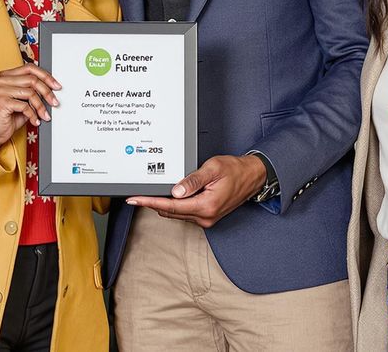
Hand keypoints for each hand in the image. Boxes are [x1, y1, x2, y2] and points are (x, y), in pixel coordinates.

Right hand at [0, 64, 60, 151]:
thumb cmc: (10, 115)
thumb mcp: (24, 100)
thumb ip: (34, 91)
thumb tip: (52, 89)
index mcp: (8, 75)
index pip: (30, 68)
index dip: (46, 76)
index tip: (56, 86)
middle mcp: (3, 80)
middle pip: (32, 80)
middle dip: (47, 92)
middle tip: (54, 102)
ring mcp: (1, 90)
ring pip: (30, 93)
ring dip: (41, 106)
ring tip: (44, 115)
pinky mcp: (2, 102)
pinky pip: (25, 106)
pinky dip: (33, 115)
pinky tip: (35, 121)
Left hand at [126, 154, 265, 227]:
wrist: (252, 177)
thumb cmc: (235, 170)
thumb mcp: (212, 169)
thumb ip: (193, 180)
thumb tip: (175, 191)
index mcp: (206, 206)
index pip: (171, 206)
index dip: (150, 202)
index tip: (136, 200)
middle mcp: (206, 217)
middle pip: (171, 212)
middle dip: (152, 203)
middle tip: (135, 195)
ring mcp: (206, 218)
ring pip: (177, 213)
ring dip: (163, 205)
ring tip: (148, 194)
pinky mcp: (207, 216)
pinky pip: (184, 213)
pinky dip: (174, 206)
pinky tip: (167, 196)